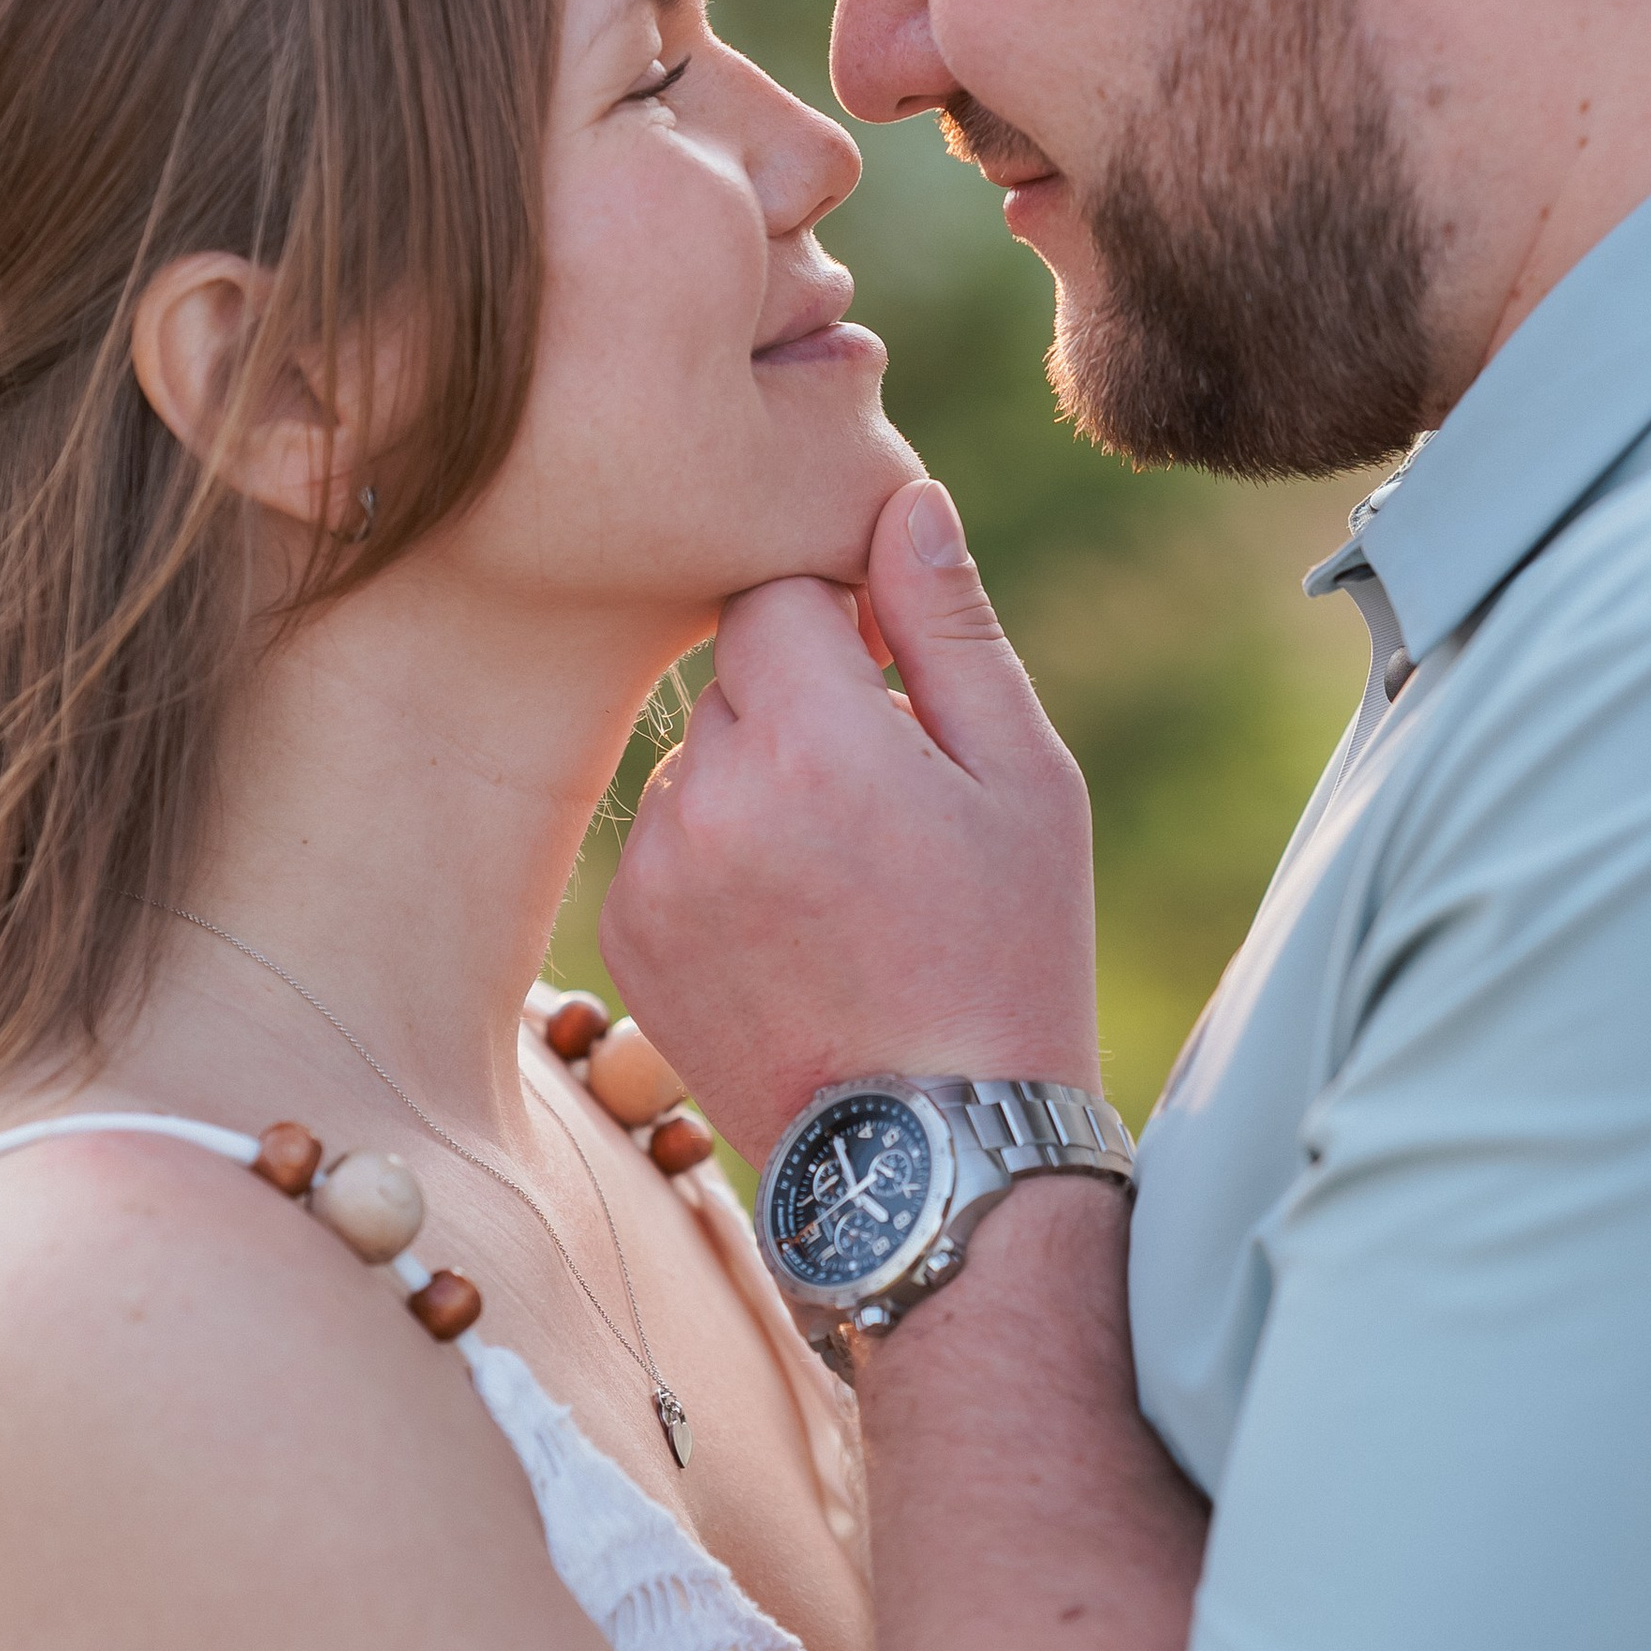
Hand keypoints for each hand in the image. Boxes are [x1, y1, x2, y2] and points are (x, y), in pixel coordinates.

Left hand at [600, 479, 1098, 1154]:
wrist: (933, 1154)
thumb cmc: (1008, 954)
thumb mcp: (1024, 778)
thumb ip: (950, 626)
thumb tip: (903, 495)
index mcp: (813, 735)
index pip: (777, 588)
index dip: (845, 625)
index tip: (897, 687)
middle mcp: (710, 794)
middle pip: (732, 671)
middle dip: (804, 706)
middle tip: (887, 805)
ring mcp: (655, 873)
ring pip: (698, 759)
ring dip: (758, 785)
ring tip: (845, 884)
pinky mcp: (625, 938)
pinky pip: (669, 842)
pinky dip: (721, 861)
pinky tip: (795, 932)